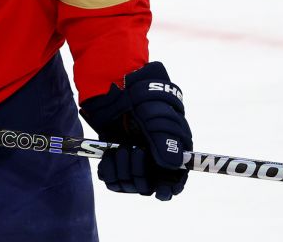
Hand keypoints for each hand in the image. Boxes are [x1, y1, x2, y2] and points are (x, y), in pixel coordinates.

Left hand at [80, 62, 191, 200]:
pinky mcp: (116, 161)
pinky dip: (108, 170)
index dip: (169, 189)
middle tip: (134, 151)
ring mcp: (133, 161)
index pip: (174, 182)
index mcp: (171, 153)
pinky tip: (109, 155)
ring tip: (120, 148)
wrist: (116, 89)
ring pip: (128, 184)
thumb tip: (174, 165)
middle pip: (147, 186)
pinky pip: (111, 180)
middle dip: (139, 172)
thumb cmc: (144, 100)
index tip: (161, 192)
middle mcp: (152, 162)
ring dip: (122, 169)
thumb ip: (166, 141)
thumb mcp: (157, 118)